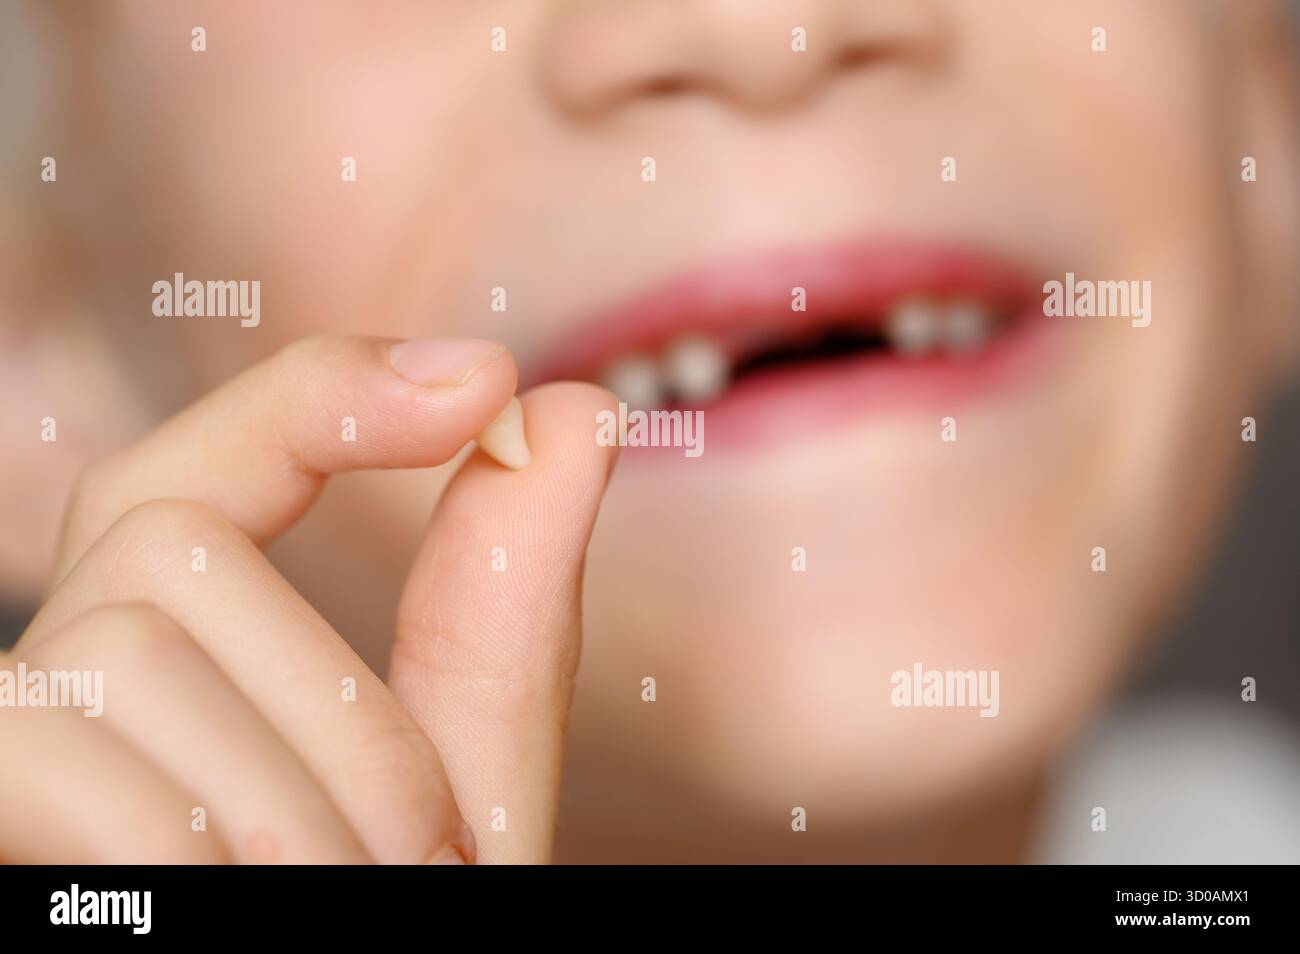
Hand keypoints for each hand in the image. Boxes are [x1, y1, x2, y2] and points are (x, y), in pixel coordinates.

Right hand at [1, 335, 618, 863]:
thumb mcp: (460, 786)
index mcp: (184, 668)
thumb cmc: (385, 939)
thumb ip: (499, 608)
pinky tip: (232, 907)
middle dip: (345, 709)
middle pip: (167, 538)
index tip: (479, 383)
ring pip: (129, 633)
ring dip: (301, 798)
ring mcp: (3, 749)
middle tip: (415, 870)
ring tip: (342, 909)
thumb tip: (568, 411)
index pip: (202, 461)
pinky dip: (197, 838)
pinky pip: (55, 739)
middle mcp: (62, 686)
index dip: (320, 394)